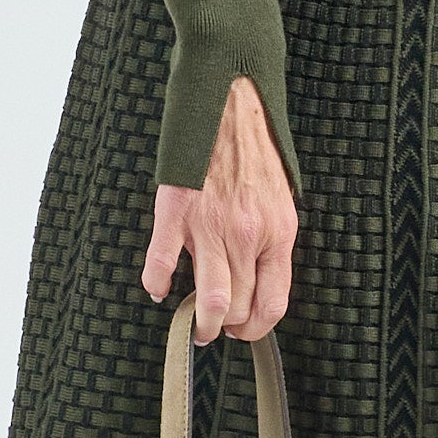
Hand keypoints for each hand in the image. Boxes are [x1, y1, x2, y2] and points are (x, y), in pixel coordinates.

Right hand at [140, 73, 295, 340]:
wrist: (231, 106)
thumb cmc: (256, 153)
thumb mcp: (281, 202)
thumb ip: (272, 243)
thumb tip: (262, 284)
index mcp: (277, 234)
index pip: (272, 303)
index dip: (256, 329)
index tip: (243, 331)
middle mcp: (246, 235)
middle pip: (239, 306)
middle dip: (225, 327)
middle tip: (213, 327)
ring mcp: (210, 226)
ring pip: (209, 299)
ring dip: (199, 321)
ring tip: (193, 324)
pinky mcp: (176, 212)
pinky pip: (161, 264)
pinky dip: (156, 284)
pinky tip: (158, 288)